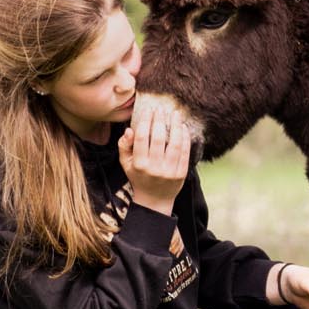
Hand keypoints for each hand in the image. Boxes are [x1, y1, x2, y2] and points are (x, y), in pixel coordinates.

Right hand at [117, 96, 190, 211]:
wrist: (154, 199)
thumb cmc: (138, 177)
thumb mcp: (125, 163)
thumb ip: (124, 146)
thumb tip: (129, 130)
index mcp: (139, 164)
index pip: (142, 138)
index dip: (146, 121)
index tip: (149, 109)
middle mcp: (154, 168)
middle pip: (159, 138)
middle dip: (160, 120)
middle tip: (161, 108)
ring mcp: (169, 171)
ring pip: (174, 144)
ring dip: (175, 126)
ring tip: (175, 113)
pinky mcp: (181, 174)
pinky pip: (185, 152)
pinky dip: (185, 138)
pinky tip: (183, 127)